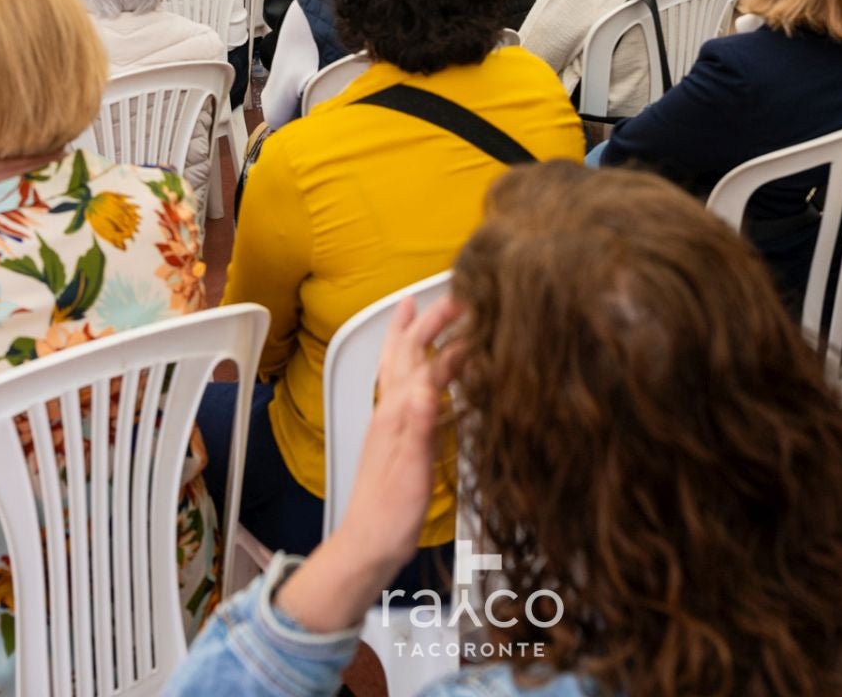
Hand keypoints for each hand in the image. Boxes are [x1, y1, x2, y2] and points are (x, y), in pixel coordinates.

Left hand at [276, 294, 463, 631]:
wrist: (366, 544)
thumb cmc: (390, 513)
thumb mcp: (411, 470)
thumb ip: (419, 426)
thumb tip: (429, 384)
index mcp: (396, 413)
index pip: (425, 360)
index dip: (449, 334)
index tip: (475, 310)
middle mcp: (389, 409)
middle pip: (405, 353)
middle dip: (425, 321)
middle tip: (450, 297)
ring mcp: (388, 420)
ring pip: (397, 365)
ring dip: (407, 334)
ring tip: (413, 309)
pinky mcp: (392, 434)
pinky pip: (401, 384)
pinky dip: (410, 363)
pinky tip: (419, 369)